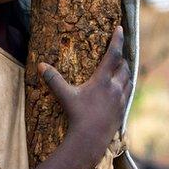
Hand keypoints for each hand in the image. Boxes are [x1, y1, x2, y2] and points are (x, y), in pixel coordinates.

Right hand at [37, 26, 131, 162]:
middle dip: (122, 58)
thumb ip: (53, 79)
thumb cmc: (77, 116)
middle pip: (124, 66)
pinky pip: (129, 93)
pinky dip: (126, 86)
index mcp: (102, 80)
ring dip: (126, 72)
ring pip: (129, 79)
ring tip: (121, 69)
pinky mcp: (123, 110)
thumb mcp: (64, 96)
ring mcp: (121, 99)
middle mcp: (114, 87)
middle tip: (118, 52)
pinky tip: (121, 88)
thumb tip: (40, 65)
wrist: (91, 139)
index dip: (117, 40)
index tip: (120, 28)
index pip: (113, 54)